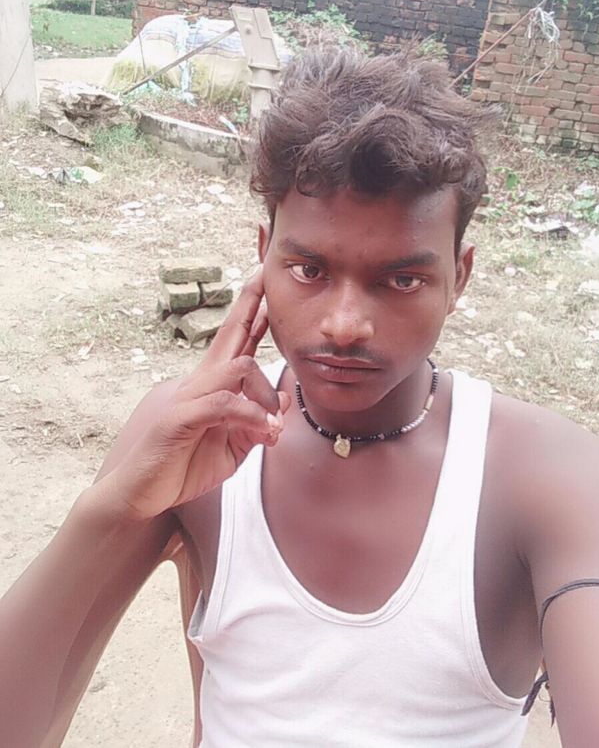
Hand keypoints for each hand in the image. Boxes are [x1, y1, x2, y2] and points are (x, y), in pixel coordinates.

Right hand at [100, 269, 288, 519]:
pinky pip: (223, 403)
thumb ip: (258, 423)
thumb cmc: (185, 467)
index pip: (234, 342)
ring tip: (272, 428)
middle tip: (262, 273)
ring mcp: (186, 396)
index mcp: (212, 387)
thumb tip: (284, 401)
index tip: (263, 284)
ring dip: (264, 396)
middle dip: (248, 303)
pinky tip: (263, 433)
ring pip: (237, 368)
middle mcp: (198, 382)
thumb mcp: (234, 448)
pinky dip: (250, 416)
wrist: (142, 496)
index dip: (250, 313)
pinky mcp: (178, 418)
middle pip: (228, 334)